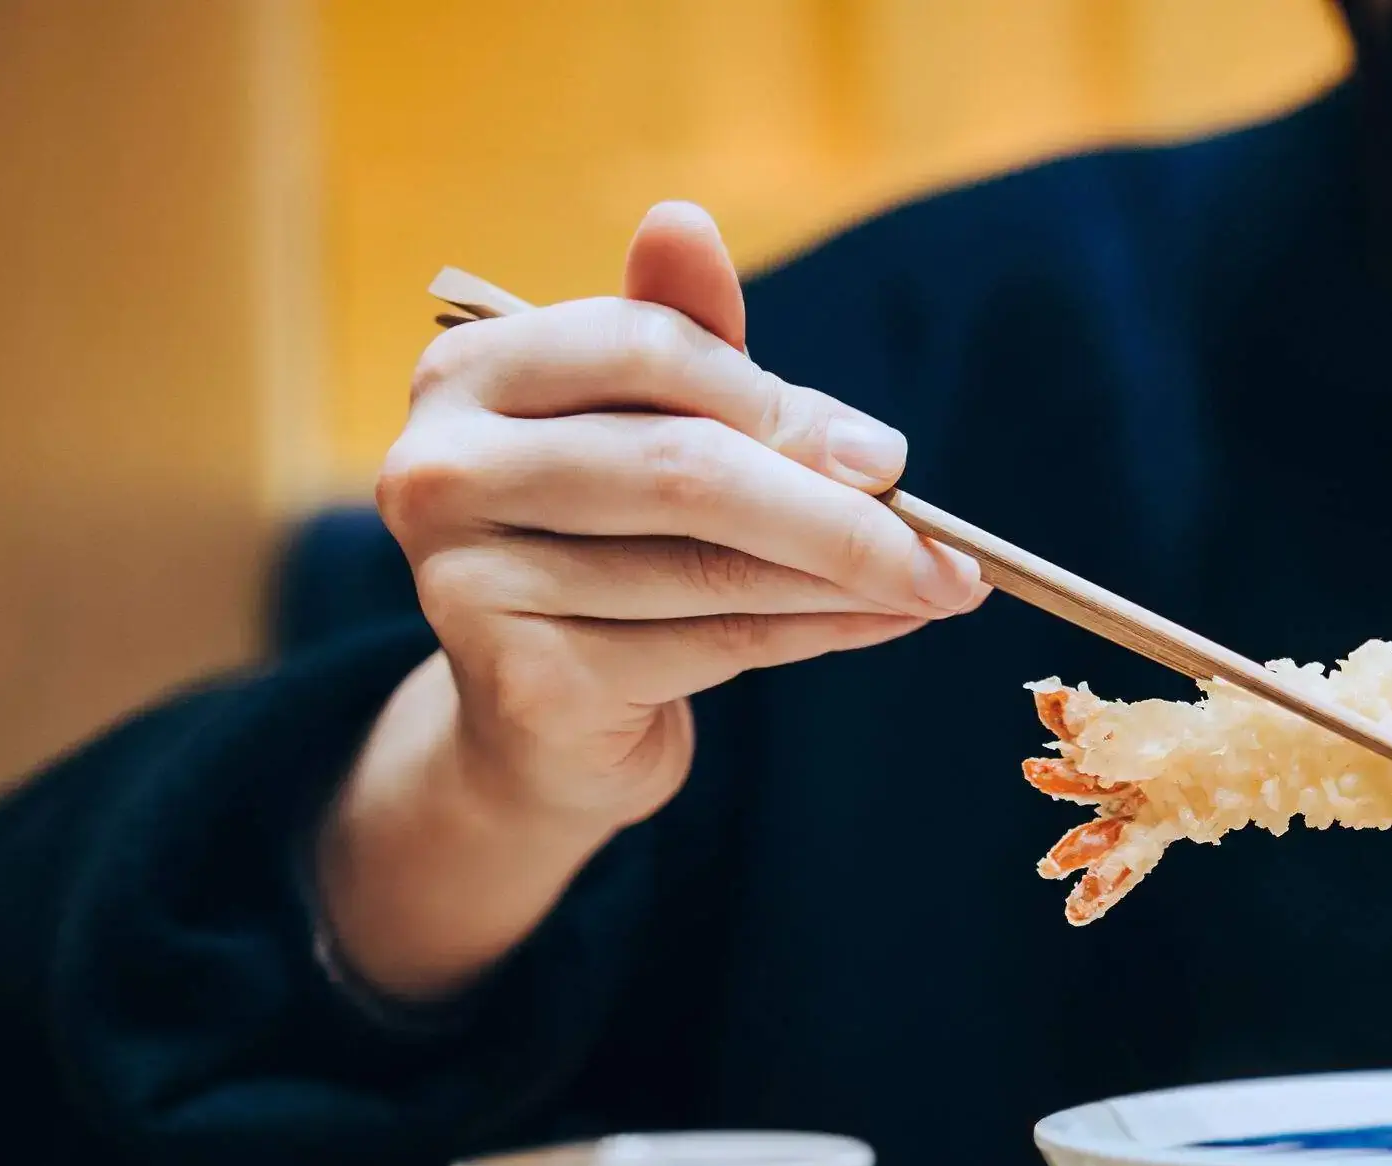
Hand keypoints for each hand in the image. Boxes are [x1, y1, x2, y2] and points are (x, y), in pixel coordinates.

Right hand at [320, 202, 982, 1000]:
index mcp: (469, 373)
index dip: (779, 403)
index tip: (886, 456)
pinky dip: (815, 636)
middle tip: (949, 546)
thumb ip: (684, 338)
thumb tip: (686, 222)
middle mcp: (443, 469)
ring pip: (710, 570)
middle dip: (836, 509)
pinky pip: (709, 647)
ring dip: (847, 581)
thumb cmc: (609, 541)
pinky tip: (882, 624)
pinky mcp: (527, 684)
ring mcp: (469, 583)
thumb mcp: (649, 423)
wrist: (542, 717)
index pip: (644, 347)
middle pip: (685, 469)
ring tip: (939, 586)